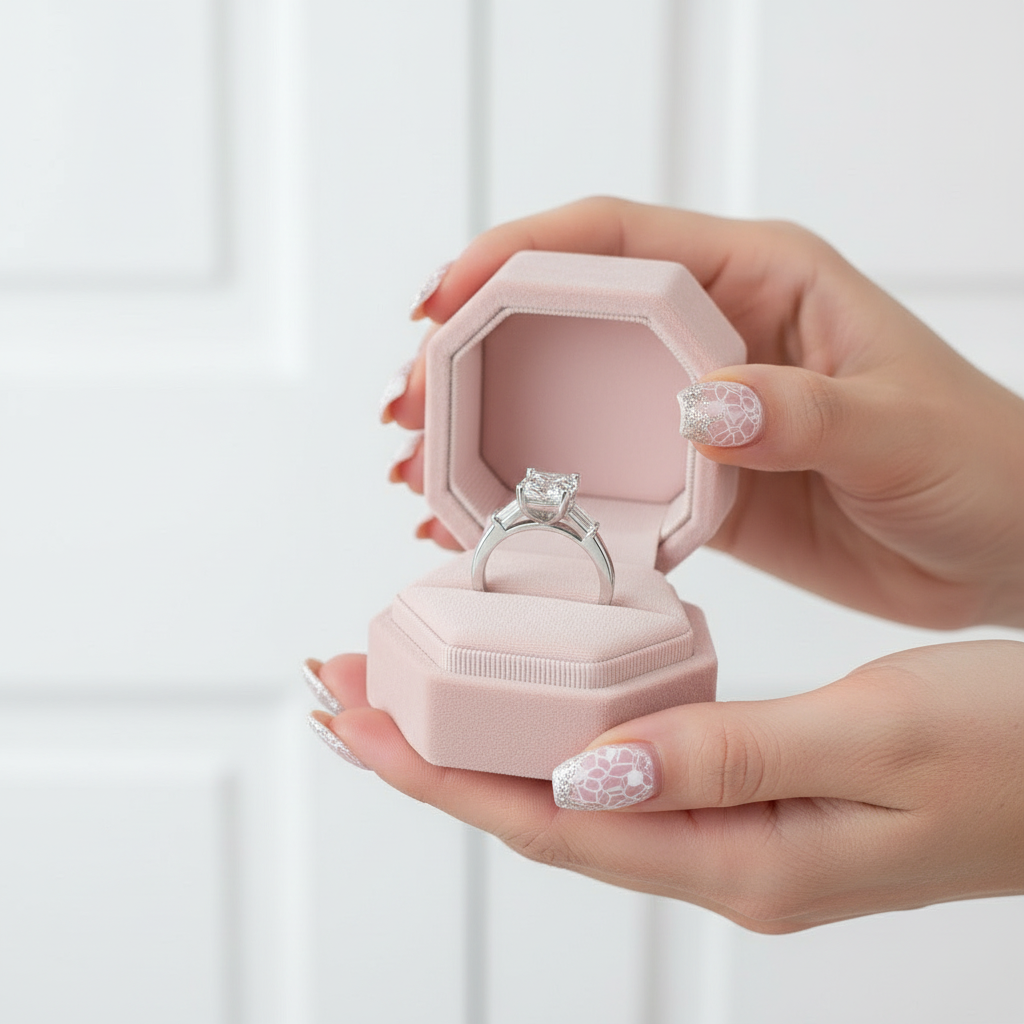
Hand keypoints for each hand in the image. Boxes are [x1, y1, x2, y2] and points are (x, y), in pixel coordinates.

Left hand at [308, 639, 1023, 932]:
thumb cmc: (1012, 745)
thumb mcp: (876, 739)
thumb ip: (729, 759)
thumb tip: (589, 777)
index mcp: (744, 857)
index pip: (551, 825)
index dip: (442, 775)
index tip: (357, 722)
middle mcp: (728, 856)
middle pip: (543, 813)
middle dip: (434, 756)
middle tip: (350, 691)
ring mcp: (742, 830)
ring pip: (577, 793)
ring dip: (488, 744)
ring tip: (412, 692)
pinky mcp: (760, 794)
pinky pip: (630, 769)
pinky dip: (560, 734)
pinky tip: (534, 704)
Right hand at [386, 198, 1023, 627]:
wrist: (1002, 550)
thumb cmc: (980, 467)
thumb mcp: (900, 428)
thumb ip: (804, 411)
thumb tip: (701, 406)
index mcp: (759, 279)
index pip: (613, 240)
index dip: (514, 255)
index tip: (441, 300)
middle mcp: (711, 333)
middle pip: (561, 318)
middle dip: (470, 352)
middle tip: (406, 403)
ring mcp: (694, 409)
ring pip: (563, 400)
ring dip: (484, 431)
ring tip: (416, 469)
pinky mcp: (692, 480)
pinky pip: (595, 476)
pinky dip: (534, 496)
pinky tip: (482, 523)